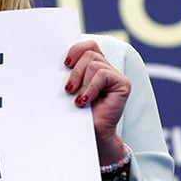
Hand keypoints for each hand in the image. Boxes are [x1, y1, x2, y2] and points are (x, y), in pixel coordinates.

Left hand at [64, 40, 129, 164]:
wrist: (90, 136)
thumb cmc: (77, 113)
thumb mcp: (70, 88)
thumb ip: (69, 72)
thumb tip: (57, 59)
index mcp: (94, 66)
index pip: (88, 45)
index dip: (76, 50)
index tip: (64, 64)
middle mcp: (107, 68)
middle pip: (90, 53)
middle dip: (75, 71)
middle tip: (68, 89)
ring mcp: (116, 76)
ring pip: (94, 63)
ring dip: (81, 82)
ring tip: (78, 99)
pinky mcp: (123, 84)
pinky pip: (102, 75)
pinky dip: (90, 88)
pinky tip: (85, 101)